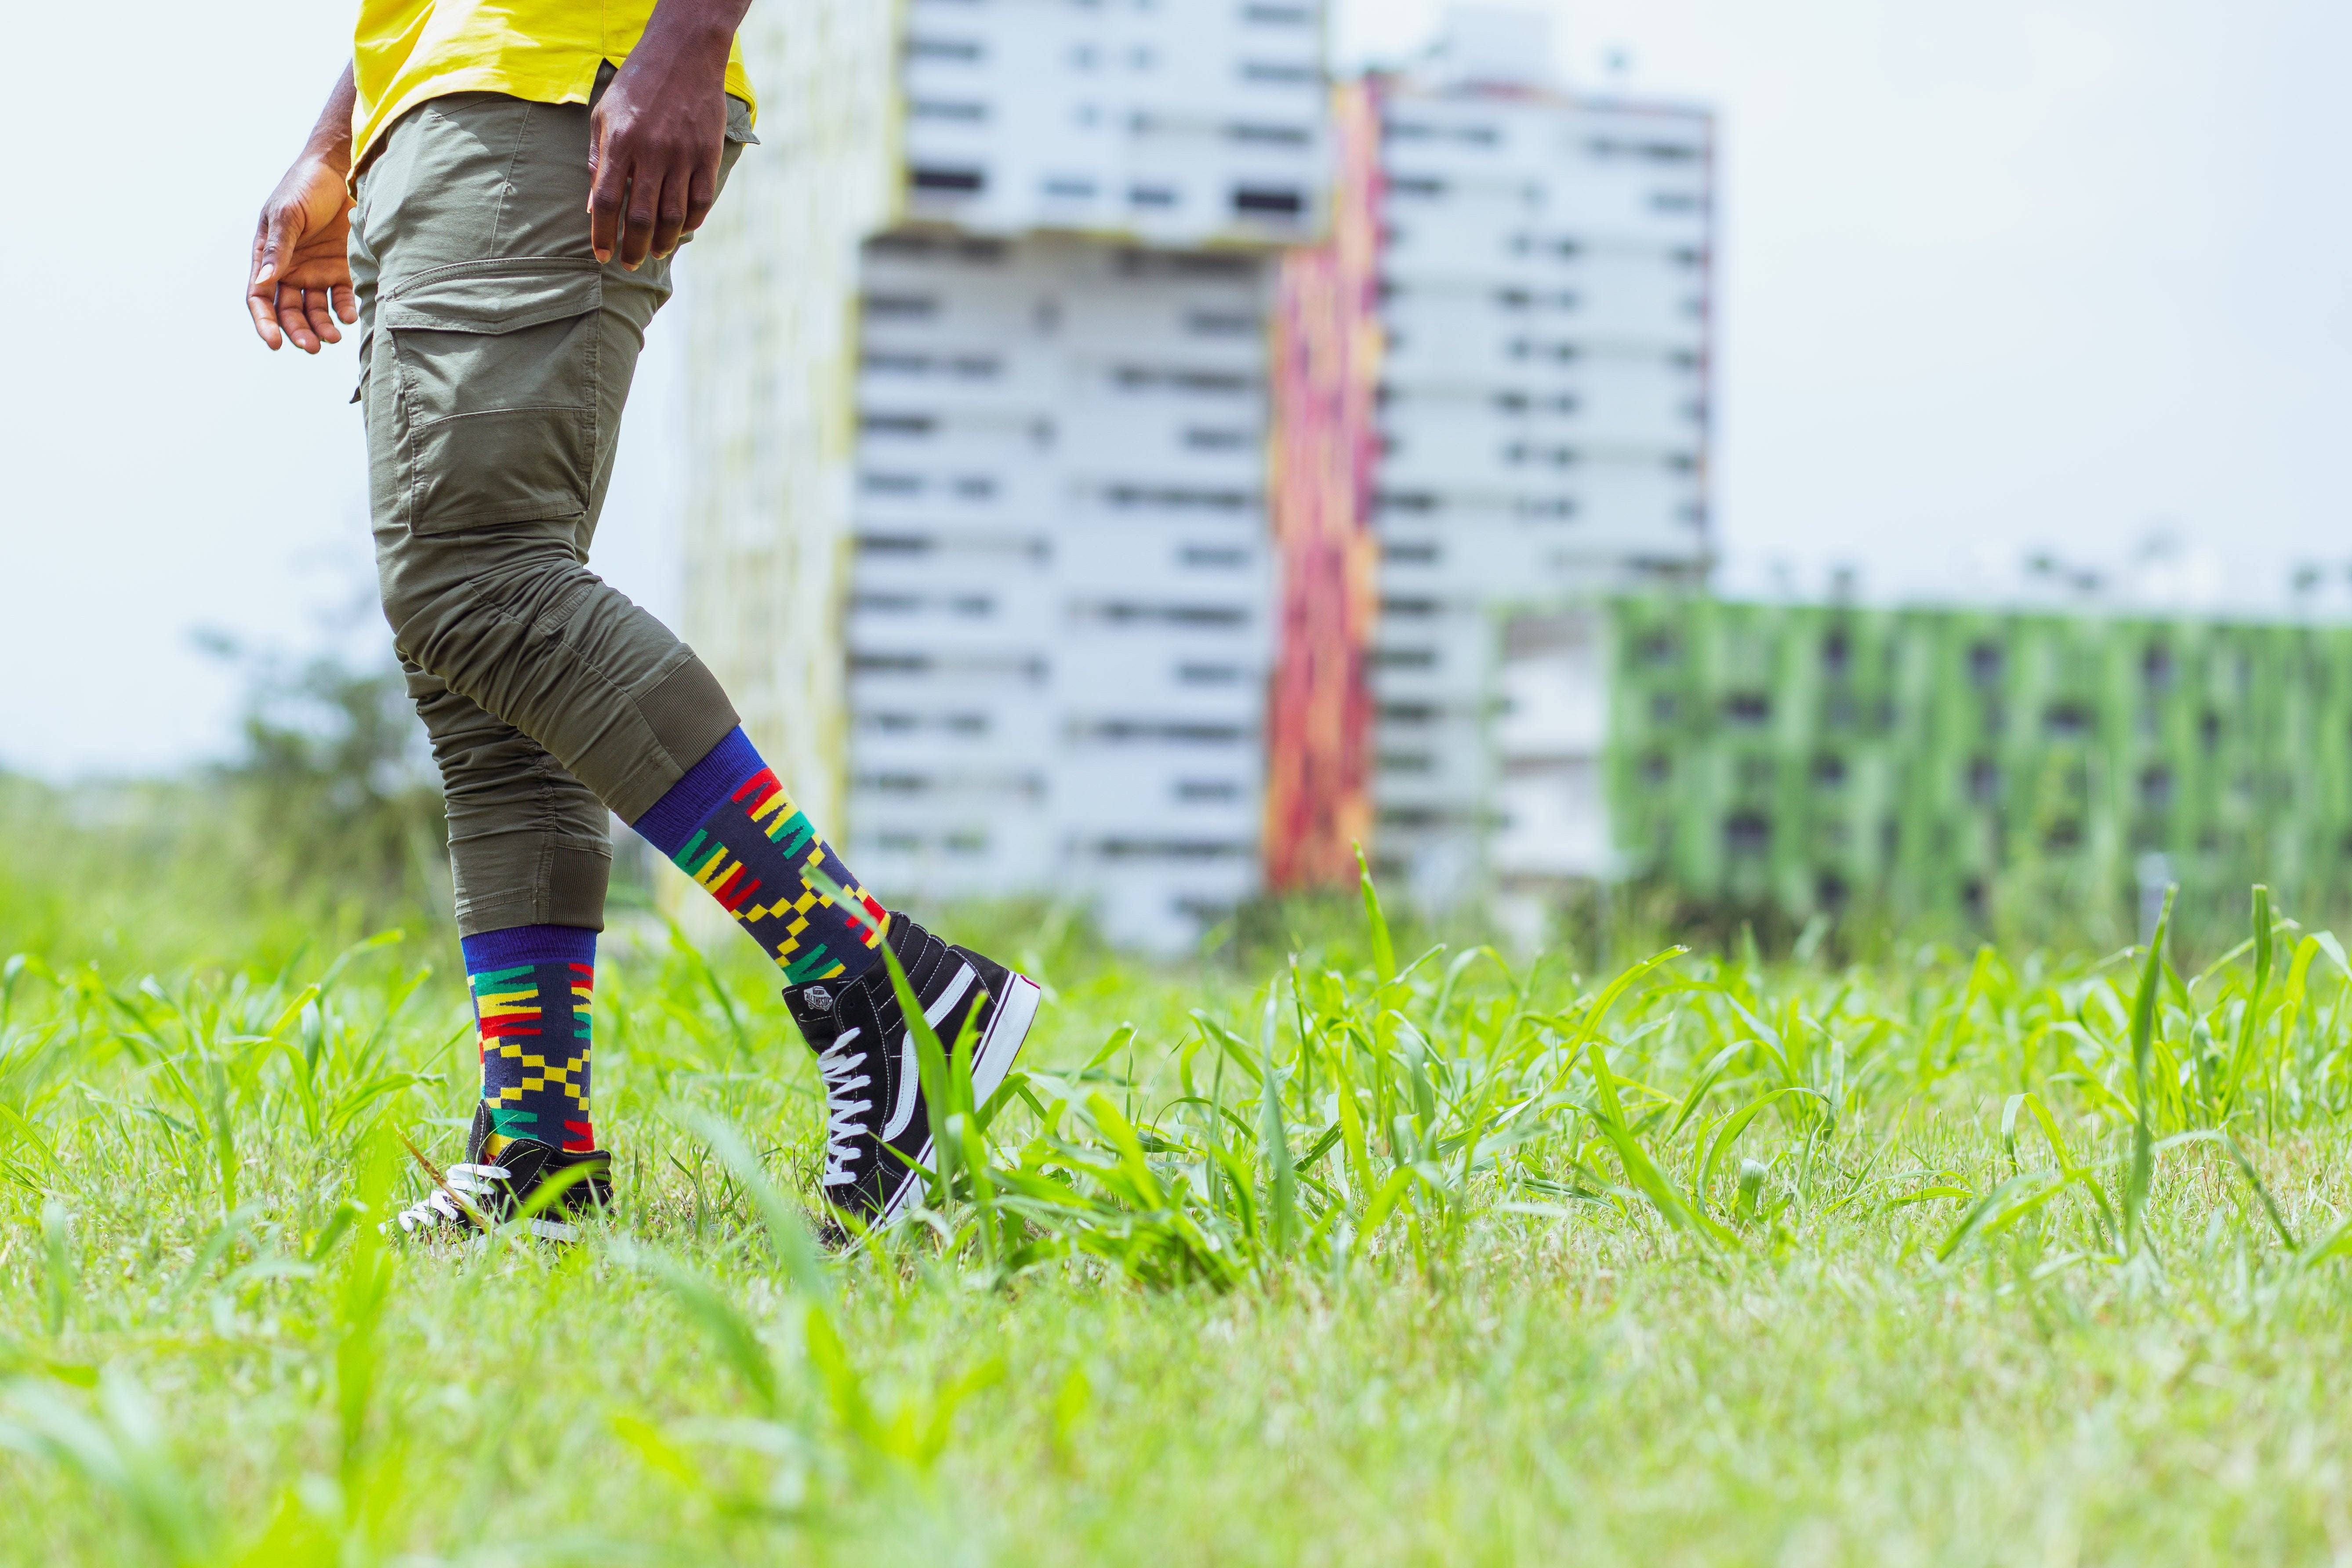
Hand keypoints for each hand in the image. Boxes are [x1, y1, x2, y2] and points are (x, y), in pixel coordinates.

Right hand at [248, 154, 355, 352]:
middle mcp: (291, 270)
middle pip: (289, 311)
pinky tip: (350, 316)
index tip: (275, 342)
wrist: (342, 172)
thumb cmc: (305, 187)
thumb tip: (263, 282)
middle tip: (311, 346)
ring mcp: (317, 272)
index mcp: (268, 258)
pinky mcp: (343, 270)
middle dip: (298, 331)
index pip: (260, 298)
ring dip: (322, 327)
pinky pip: (342, 298)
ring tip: (333, 337)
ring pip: (316, 311)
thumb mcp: (287, 215)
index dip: (265, 322)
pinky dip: (345, 309)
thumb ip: (278, 249)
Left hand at [586, 21, 733, 269]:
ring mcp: (683, 154)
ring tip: (654, 251)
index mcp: (620, 141)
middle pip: (640, 217)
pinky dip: (691, 222)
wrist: (683, 54)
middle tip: (630, 263)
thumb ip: (598, 159)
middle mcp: (651, 152)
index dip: (602, 234)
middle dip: (633, 248)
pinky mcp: (708, 153)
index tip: (602, 255)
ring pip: (673, 215)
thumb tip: (595, 205)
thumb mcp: (604, 114)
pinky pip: (701, 200)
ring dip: (662, 241)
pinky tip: (682, 230)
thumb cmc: (636, 84)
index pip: (606, 201)